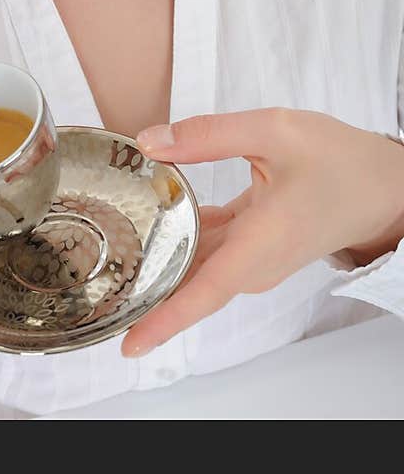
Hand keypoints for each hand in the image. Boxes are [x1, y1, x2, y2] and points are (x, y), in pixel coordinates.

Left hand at [119, 107, 403, 357]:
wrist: (383, 183)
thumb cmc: (339, 159)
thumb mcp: (274, 130)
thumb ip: (209, 134)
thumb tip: (150, 142)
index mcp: (261, 243)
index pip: (206, 292)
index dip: (165, 320)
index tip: (129, 344)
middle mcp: (256, 261)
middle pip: (192, 283)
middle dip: (147, 285)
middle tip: (98, 276)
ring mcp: (257, 257)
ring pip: (198, 264)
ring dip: (161, 259)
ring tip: (112, 246)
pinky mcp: (257, 245)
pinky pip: (212, 248)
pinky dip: (184, 237)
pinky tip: (156, 214)